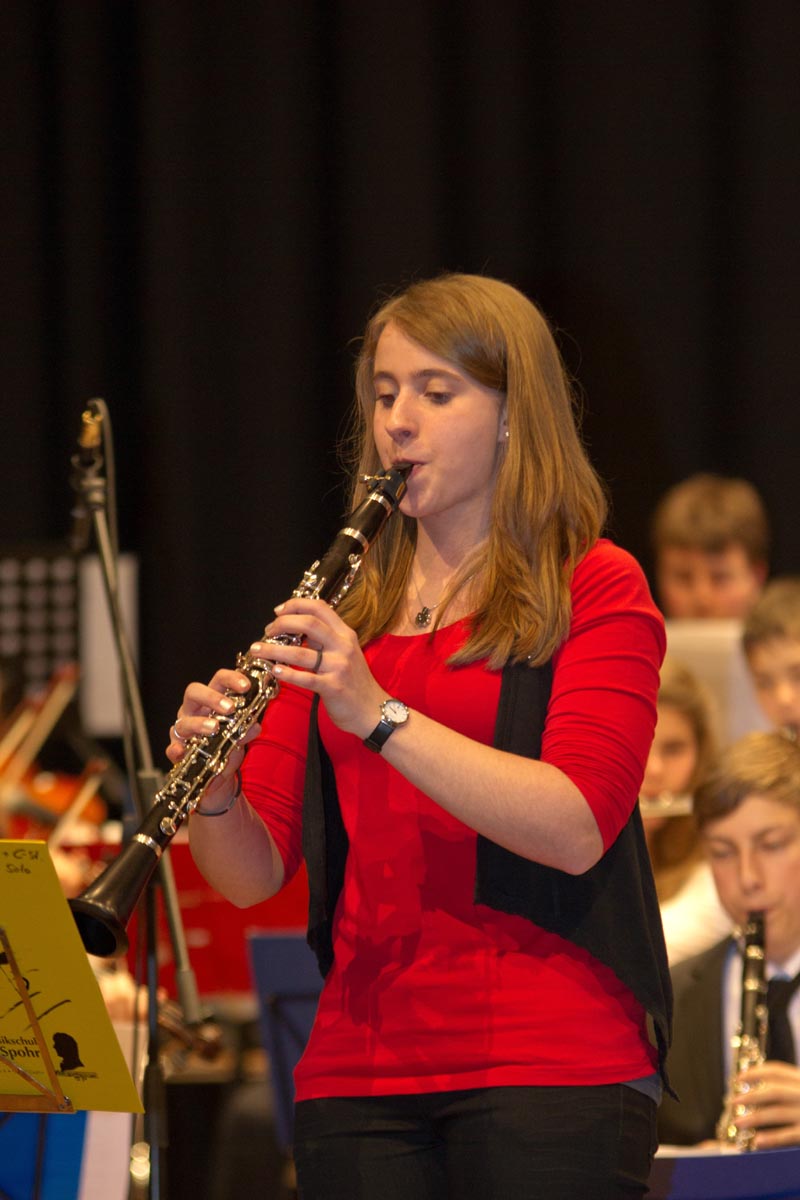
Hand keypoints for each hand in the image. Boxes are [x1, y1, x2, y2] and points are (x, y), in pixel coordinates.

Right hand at [166, 667, 260, 809]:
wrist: (218, 776)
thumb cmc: (227, 746)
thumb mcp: (241, 736)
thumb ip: (247, 729)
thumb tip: (255, 726)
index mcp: (211, 700)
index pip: (218, 681)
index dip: (231, 679)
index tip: (246, 686)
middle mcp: (193, 710)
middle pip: (194, 692)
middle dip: (212, 697)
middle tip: (230, 708)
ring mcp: (183, 729)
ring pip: (183, 721)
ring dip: (198, 723)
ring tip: (214, 728)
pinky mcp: (177, 750)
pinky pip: (172, 748)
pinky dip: (175, 749)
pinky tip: (181, 751)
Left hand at [254, 597, 386, 736]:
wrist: (373, 710)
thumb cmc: (354, 682)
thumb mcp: (345, 653)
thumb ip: (325, 639)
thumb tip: (296, 627)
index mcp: (345, 634)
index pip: (320, 607)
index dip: (296, 605)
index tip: (278, 611)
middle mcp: (343, 646)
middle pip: (309, 623)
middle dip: (282, 624)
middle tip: (267, 631)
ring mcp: (339, 666)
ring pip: (300, 652)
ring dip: (274, 650)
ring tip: (257, 650)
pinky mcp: (333, 687)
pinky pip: (305, 678)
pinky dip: (286, 673)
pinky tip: (274, 671)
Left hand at [733, 1060, 799, 1148]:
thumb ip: (789, 1086)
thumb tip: (756, 1088)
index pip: (776, 1071)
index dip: (755, 1072)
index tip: (738, 1078)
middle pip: (773, 1091)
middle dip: (750, 1095)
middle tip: (732, 1101)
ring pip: (777, 1113)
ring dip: (754, 1117)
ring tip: (738, 1122)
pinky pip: (788, 1135)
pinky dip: (772, 1138)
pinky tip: (757, 1141)